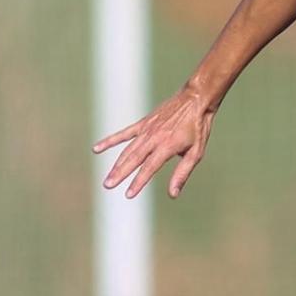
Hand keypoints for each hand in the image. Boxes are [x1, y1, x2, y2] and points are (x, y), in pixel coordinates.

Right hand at [93, 85, 216, 198]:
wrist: (195, 100)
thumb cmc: (198, 128)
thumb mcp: (196, 152)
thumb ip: (182, 173)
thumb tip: (173, 194)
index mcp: (168, 146)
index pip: (149, 168)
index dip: (138, 181)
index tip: (128, 194)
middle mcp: (154, 138)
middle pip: (133, 159)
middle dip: (120, 173)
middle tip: (107, 185)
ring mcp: (146, 130)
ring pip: (128, 150)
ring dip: (117, 164)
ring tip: (108, 178)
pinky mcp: (143, 123)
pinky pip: (124, 133)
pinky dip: (110, 141)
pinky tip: (97, 148)